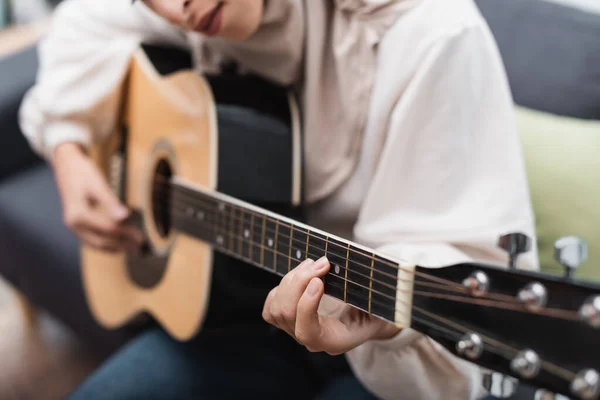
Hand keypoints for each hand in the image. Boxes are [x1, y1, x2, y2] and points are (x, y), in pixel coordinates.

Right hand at [52, 143, 143, 251]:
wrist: (66, 165)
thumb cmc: (82, 173)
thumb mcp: (98, 185)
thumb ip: (111, 202)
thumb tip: (125, 217)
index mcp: (78, 214)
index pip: (107, 229)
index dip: (126, 234)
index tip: (140, 236)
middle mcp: (73, 224)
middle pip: (101, 241)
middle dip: (121, 245)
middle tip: (139, 247)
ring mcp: (73, 226)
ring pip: (95, 244)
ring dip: (114, 248)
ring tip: (131, 249)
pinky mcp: (76, 225)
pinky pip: (91, 240)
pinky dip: (105, 244)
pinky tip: (117, 245)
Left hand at [262, 256, 400, 354]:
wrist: (368, 317)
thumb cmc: (378, 311)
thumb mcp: (384, 308)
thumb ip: (379, 302)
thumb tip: (387, 286)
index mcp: (334, 342)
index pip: (308, 333)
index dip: (307, 306)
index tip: (320, 279)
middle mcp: (312, 340)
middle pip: (287, 314)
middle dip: (299, 282)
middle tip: (321, 261)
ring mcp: (296, 331)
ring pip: (277, 308)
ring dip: (291, 280)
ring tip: (312, 264)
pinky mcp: (288, 320)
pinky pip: (271, 307)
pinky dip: (281, 287)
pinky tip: (300, 275)